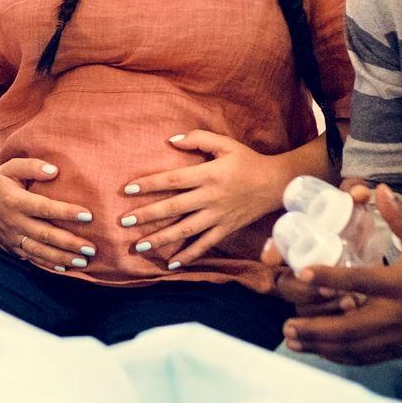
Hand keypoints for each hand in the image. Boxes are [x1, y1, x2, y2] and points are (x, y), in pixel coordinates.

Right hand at [0, 159, 96, 271]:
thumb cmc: (0, 178)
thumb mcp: (12, 166)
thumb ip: (33, 166)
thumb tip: (55, 171)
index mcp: (15, 201)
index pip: (45, 208)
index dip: (66, 213)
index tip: (88, 216)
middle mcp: (13, 222)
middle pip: (45, 235)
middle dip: (69, 243)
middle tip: (91, 249)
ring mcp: (12, 237)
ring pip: (39, 251)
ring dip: (62, 258)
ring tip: (83, 262)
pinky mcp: (11, 246)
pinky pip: (31, 258)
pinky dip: (47, 264)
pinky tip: (64, 268)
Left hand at [118, 130, 285, 269]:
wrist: (277, 184)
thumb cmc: (247, 161)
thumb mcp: (225, 143)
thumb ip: (198, 139)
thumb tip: (171, 140)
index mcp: (209, 174)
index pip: (173, 180)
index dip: (150, 184)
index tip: (128, 189)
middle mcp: (211, 197)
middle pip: (174, 208)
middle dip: (147, 216)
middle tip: (124, 221)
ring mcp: (218, 216)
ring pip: (185, 231)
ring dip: (160, 239)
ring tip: (139, 247)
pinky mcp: (226, 229)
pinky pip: (205, 245)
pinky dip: (188, 256)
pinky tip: (171, 263)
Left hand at [280, 185, 401, 364]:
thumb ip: (399, 218)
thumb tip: (379, 188)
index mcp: (398, 284)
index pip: (357, 281)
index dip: (328, 278)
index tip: (302, 274)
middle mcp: (394, 314)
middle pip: (348, 326)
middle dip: (316, 329)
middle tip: (287, 326)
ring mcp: (396, 336)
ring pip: (353, 346)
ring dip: (321, 346)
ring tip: (294, 341)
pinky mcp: (399, 350)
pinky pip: (365, 358)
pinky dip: (341, 356)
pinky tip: (322, 352)